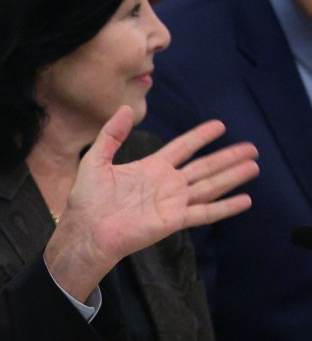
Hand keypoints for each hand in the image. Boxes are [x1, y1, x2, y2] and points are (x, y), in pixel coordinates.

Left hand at [45, 106, 256, 301]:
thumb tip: (126, 109)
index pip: (182, 148)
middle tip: (251, 147)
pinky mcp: (173, 220)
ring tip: (254, 166)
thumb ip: (111, 135)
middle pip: (203, 166)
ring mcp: (172, 202)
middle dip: (227, 157)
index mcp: (150, 168)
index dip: (200, 137)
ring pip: (209, 186)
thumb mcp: (96, 161)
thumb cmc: (87, 200)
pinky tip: (245, 200)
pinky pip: (205, 212)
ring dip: (232, 176)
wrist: (86, 231)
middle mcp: (166, 184)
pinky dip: (225, 207)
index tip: (219, 126)